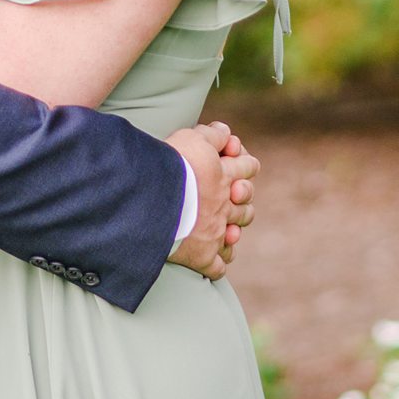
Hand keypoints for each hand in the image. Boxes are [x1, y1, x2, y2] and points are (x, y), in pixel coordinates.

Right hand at [163, 121, 261, 279]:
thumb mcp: (191, 138)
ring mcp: (215, 233)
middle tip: (234, 197)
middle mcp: (224, 206)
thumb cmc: (169, 165)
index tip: (241, 163)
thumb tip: (225, 131)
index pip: (248, 167)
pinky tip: (212, 263)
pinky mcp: (201, 256)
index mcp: (225, 176)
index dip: (247, 164)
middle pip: (246, 205)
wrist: (150, 199)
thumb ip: (212, 135)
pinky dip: (216, 265)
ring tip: (227, 230)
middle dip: (243, 201)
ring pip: (234, 235)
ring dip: (233, 231)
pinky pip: (217, 267)